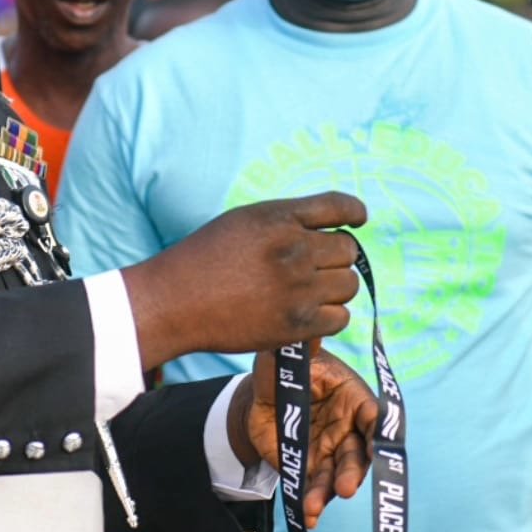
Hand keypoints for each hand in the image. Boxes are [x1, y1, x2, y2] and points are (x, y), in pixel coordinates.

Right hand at [122, 192, 365, 370]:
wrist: (173, 302)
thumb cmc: (203, 260)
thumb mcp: (242, 222)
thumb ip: (284, 222)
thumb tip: (327, 231)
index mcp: (279, 218)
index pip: (338, 206)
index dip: (354, 212)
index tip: (357, 219)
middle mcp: (293, 250)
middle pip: (348, 250)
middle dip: (335, 257)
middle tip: (316, 268)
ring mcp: (297, 289)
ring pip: (349, 285)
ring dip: (335, 288)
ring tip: (311, 292)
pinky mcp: (296, 324)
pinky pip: (340, 318)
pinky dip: (330, 316)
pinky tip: (310, 313)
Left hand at [232, 344, 376, 527]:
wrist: (258, 393)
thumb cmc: (284, 368)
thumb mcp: (290, 354)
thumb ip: (303, 348)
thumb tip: (313, 330)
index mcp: (352, 397)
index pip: (374, 416)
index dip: (379, 433)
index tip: (379, 447)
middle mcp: (347, 428)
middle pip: (359, 454)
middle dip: (353, 472)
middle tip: (345, 487)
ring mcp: (328, 451)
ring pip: (335, 476)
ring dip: (327, 494)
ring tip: (314, 506)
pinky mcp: (307, 468)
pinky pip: (312, 489)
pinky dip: (310, 503)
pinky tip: (307, 516)